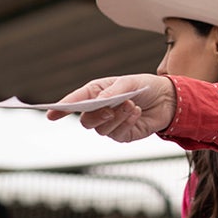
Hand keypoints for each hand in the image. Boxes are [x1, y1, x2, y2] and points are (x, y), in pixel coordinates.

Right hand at [46, 74, 176, 142]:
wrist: (167, 99)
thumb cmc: (144, 87)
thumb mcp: (129, 83)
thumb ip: (113, 92)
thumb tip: (99, 102)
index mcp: (95, 93)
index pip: (74, 102)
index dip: (60, 108)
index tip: (51, 113)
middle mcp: (99, 110)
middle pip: (85, 121)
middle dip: (97, 116)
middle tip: (111, 108)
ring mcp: (110, 124)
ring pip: (102, 129)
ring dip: (117, 117)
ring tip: (132, 105)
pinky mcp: (123, 134)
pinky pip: (118, 134)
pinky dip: (127, 123)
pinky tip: (137, 113)